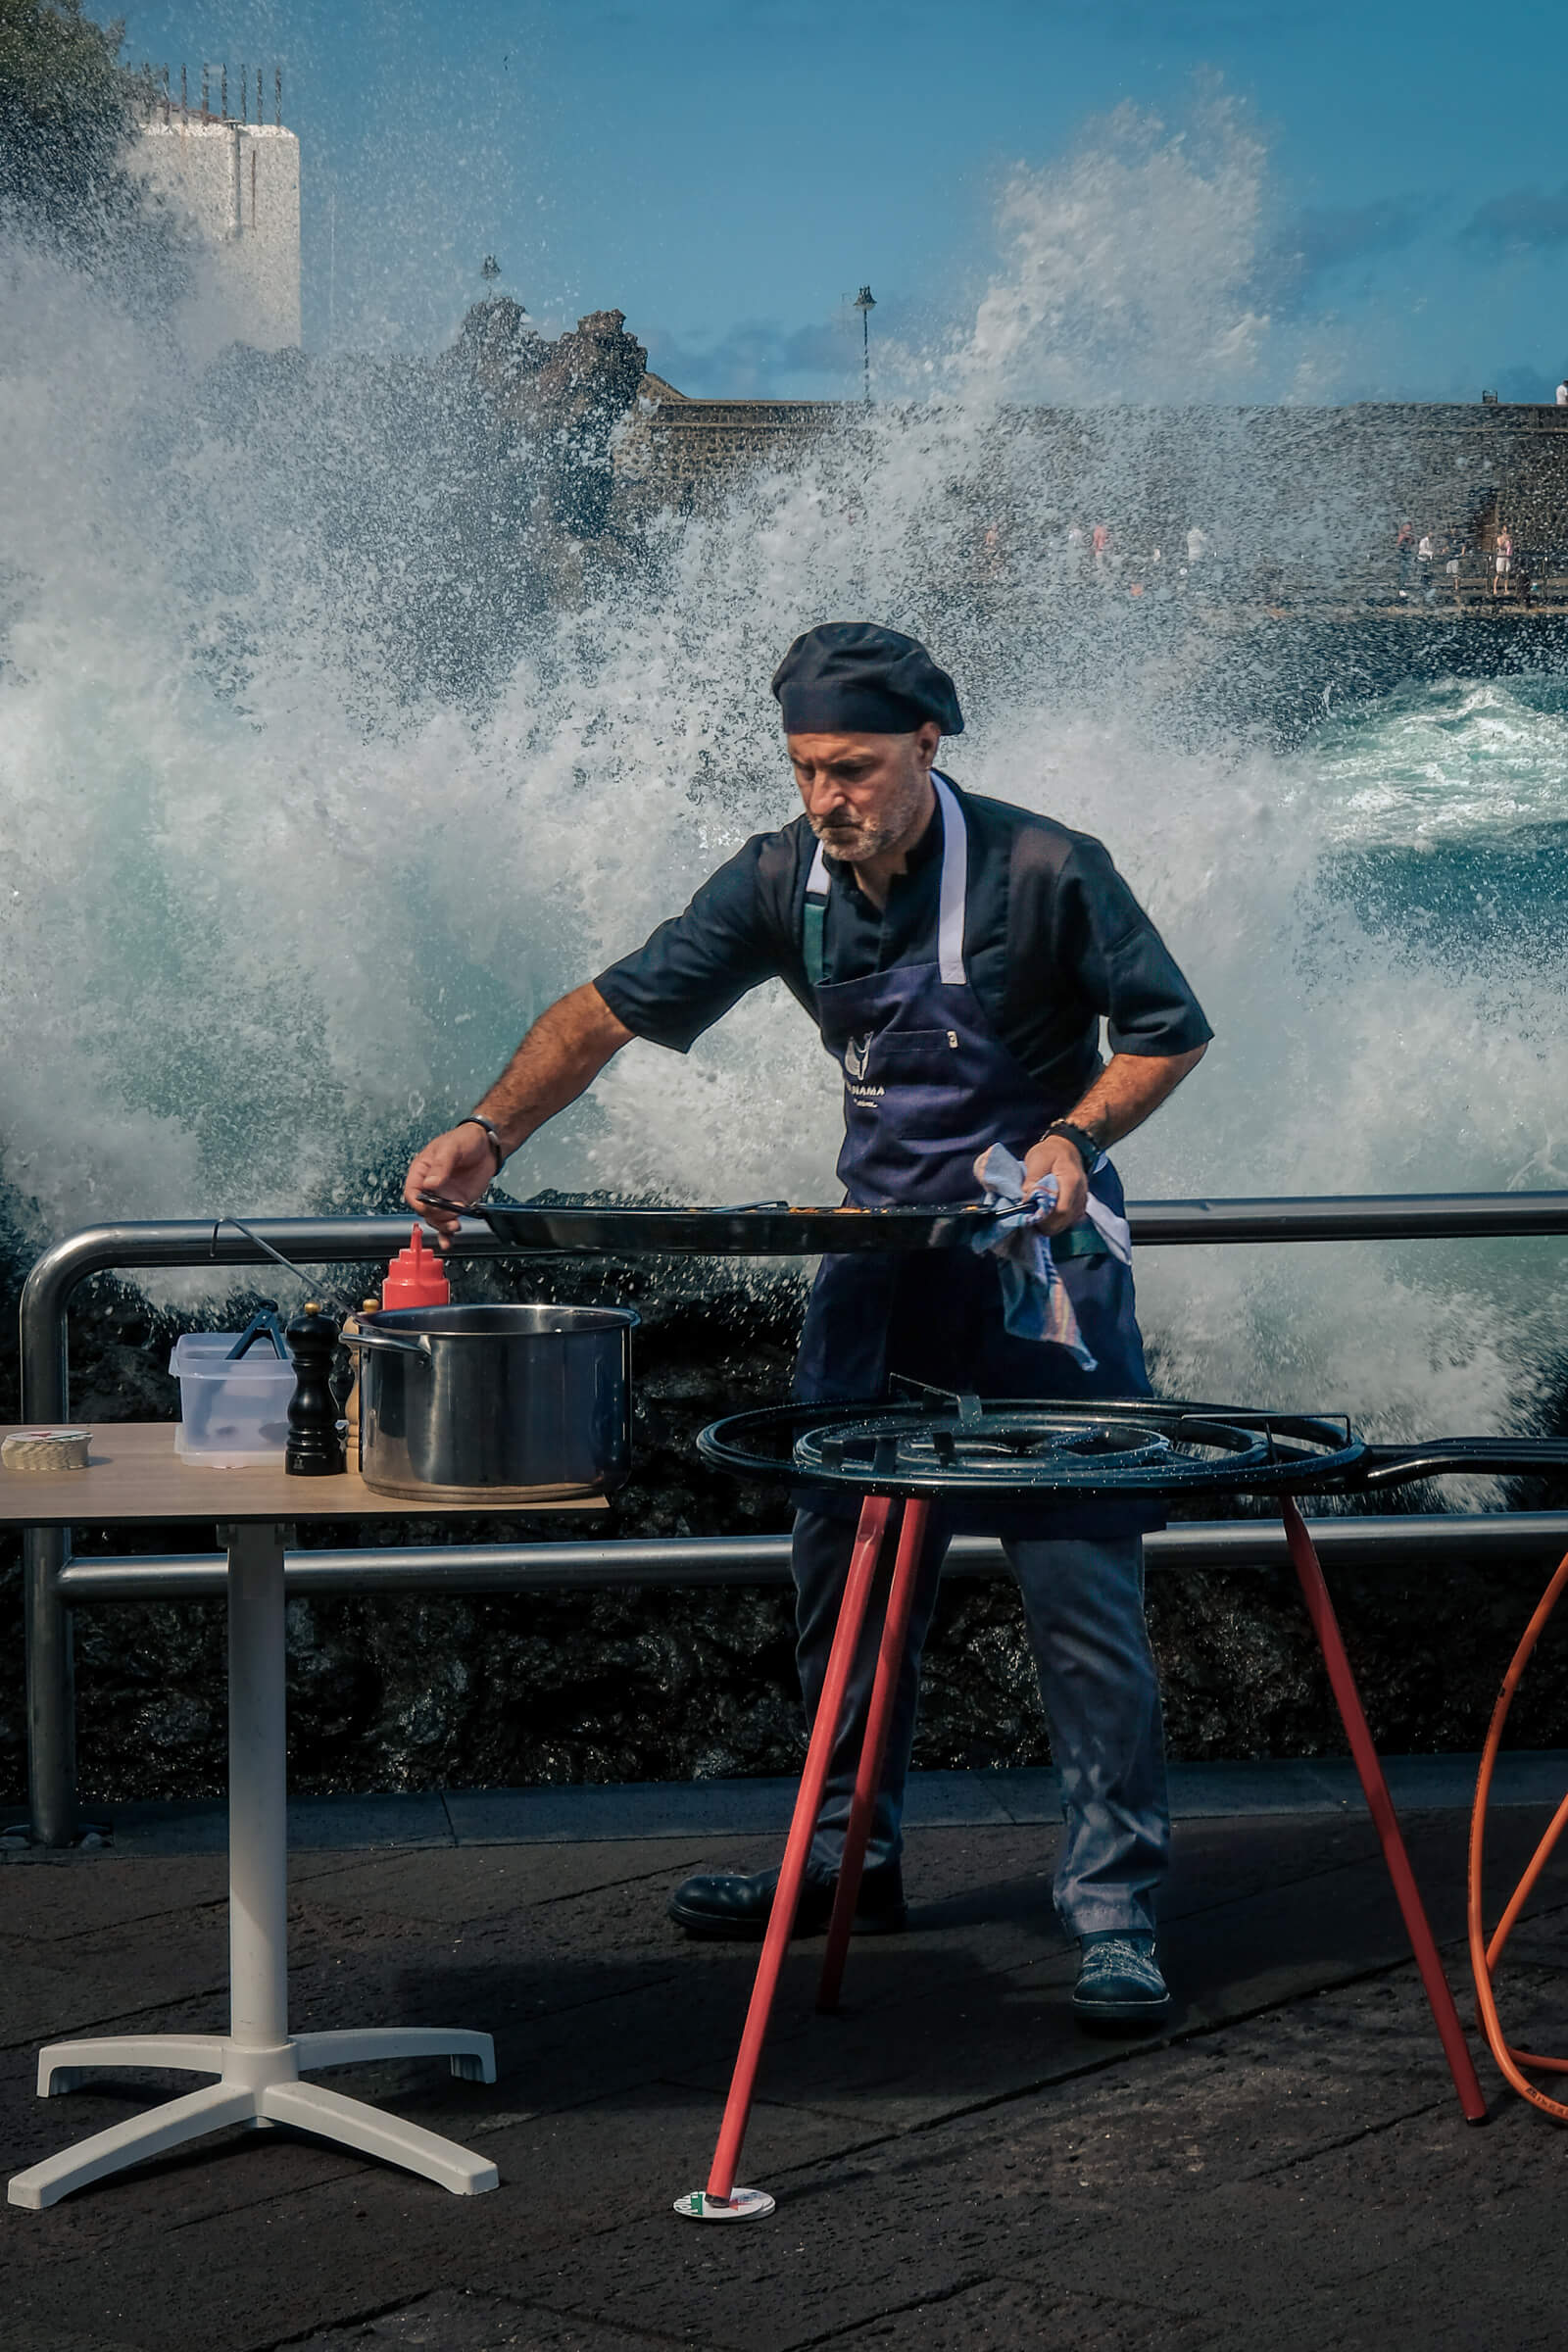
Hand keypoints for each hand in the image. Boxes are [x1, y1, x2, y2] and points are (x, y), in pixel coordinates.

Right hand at [403, 1126, 499, 1241]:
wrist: (488, 1146)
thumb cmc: (465, 1140)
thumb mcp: (451, 1148)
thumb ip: (441, 1166)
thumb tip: (431, 1184)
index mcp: (422, 1172)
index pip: (412, 1193)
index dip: (419, 1203)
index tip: (430, 1206)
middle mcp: (430, 1187)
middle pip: (424, 1210)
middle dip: (436, 1215)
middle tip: (451, 1213)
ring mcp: (443, 1197)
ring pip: (436, 1219)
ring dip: (443, 1226)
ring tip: (455, 1225)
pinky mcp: (457, 1204)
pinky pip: (448, 1221)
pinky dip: (447, 1233)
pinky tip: (448, 1241)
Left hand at [1020, 1135, 1088, 1234]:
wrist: (1066, 1148)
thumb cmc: (1050, 1152)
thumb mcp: (1037, 1159)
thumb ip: (1033, 1179)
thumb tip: (1027, 1199)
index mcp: (1071, 1181)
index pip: (1061, 1210)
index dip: (1045, 1218)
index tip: (1030, 1215)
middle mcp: (1080, 1193)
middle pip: (1065, 1219)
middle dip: (1046, 1224)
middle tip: (1031, 1218)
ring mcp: (1082, 1200)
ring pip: (1068, 1222)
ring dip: (1051, 1224)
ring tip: (1037, 1215)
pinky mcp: (1080, 1204)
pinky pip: (1070, 1220)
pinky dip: (1057, 1222)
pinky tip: (1047, 1215)